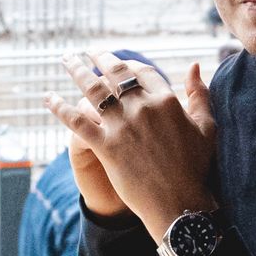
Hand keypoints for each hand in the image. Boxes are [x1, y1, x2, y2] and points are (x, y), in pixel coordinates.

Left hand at [47, 52, 218, 245]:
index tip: (119, 61)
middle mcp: (142, 108)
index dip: (129, 63)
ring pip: (92, 90)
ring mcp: (121, 127)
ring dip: (77, 71)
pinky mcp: (105, 147)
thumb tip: (193, 65)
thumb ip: (199, 94)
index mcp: (166, 100)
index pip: (142, 71)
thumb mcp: (207, 126)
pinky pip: (77, 121)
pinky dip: (60, 107)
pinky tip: (48, 98)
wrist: (179, 204)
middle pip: (115, 74)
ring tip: (67, 59)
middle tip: (88, 51)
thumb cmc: (196, 167)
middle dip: (99, 58)